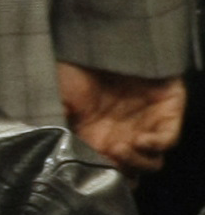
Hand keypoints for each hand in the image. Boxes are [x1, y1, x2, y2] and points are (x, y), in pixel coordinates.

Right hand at [59, 62, 186, 173]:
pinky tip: (138, 139)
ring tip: (119, 148)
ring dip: (135, 163)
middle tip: (105, 161)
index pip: (103, 171)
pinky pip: (168, 140)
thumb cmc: (77, 66)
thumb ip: (53, 128)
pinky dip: (154, 145)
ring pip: (151, 164)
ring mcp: (145, 124)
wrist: (105, 36)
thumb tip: (47, 154)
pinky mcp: (167, 111)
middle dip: (119, 175)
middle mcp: (121, 135)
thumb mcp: (54, 99)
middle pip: (130, 174)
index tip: (87, 175)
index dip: (97, 178)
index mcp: (94, 138)